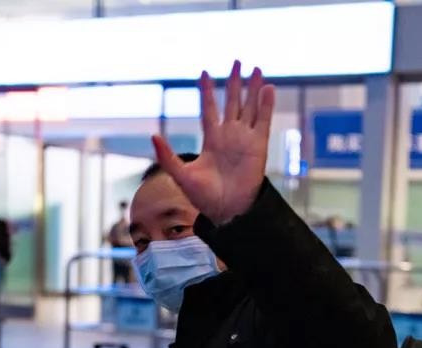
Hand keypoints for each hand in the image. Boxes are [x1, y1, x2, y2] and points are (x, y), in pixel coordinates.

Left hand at [151, 60, 275, 225]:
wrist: (227, 211)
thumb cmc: (204, 198)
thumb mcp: (181, 175)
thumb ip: (167, 156)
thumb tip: (153, 136)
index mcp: (211, 140)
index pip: (209, 109)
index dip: (207, 92)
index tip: (204, 73)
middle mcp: (229, 136)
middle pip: (232, 102)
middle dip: (235, 82)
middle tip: (237, 61)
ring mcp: (245, 140)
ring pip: (249, 107)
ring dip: (254, 89)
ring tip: (257, 68)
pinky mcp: (259, 146)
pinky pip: (263, 121)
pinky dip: (266, 105)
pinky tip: (268, 88)